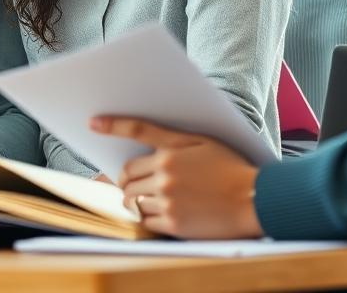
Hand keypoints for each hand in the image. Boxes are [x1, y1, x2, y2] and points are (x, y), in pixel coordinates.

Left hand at [91, 116, 262, 238]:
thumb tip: (137, 131)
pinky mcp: (173, 222)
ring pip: (132, 199)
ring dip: (134, 199)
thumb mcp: (202, 141)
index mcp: (171, 152)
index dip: (110, 127)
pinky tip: (159, 211)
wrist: (254, 200)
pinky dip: (146, 216)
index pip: (133, 135)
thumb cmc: (230, 168)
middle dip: (125, 179)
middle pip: (126, 176)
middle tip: (131, 182)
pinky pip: (144, 220)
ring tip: (148, 198)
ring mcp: (167, 200)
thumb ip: (167, 138)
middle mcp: (165, 174)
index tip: (92, 123)